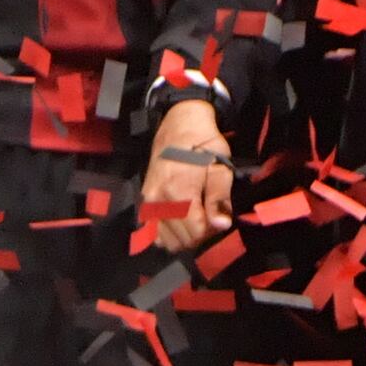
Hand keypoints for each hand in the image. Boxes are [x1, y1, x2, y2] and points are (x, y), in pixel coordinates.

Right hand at [141, 98, 234, 252]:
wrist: (179, 126)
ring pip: (166, 240)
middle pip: (181, 239)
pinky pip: (152, 232)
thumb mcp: (220, 165)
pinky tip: (181, 222)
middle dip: (200, 235)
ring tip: (198, 220)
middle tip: (211, 218)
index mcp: (179, 191)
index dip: (212, 231)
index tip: (220, 219)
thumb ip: (219, 197)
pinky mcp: (143, 202)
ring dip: (184, 237)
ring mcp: (148, 202)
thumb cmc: (203, 144)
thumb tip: (221, 225)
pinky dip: (168, 234)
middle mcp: (158, 201)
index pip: (195, 231)